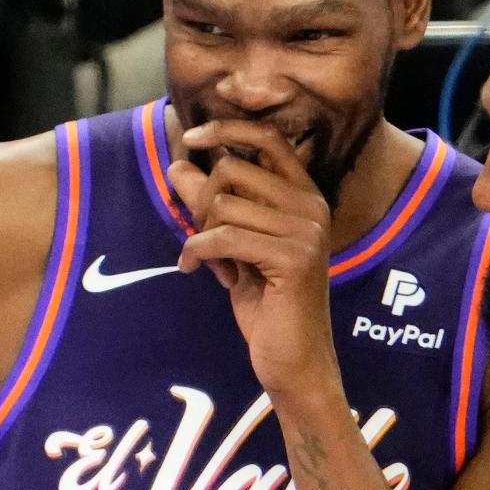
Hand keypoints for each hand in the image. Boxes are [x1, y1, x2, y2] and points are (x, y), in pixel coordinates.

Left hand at [167, 120, 338, 398]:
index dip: (227, 130)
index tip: (190, 139)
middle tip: (203, 236)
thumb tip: (177, 165)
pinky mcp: (292, 258)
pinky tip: (191, 269)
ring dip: (200, 233)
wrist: (295, 360)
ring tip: (209, 261)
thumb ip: (213, 206)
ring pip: (223, 205)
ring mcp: (306, 231)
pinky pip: (222, 237)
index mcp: (306, 197)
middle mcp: (312, 207)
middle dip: (203, 201)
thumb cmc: (267, 304)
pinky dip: (196, 251)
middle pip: (232, 170)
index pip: (269, 139)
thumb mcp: (235, 247)